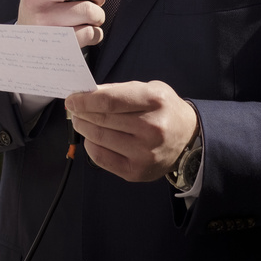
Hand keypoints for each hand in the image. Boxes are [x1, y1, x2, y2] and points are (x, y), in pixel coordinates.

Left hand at [65, 81, 197, 182]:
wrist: (188, 139)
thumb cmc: (164, 110)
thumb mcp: (149, 89)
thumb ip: (118, 91)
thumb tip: (87, 94)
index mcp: (154, 101)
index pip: (109, 101)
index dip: (85, 100)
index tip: (72, 99)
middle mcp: (152, 128)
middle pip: (101, 119)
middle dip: (81, 113)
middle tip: (73, 109)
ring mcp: (144, 153)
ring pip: (99, 138)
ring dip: (83, 128)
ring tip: (81, 121)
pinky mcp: (136, 171)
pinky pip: (101, 158)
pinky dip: (90, 145)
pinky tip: (92, 138)